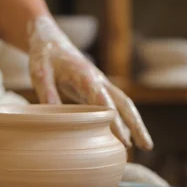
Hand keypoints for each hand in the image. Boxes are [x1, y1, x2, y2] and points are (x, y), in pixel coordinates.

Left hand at [27, 15, 152, 150]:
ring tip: (146, 146)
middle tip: (147, 147)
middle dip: (137, 125)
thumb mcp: (39, 72)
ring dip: (136, 124)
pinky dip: (125, 120)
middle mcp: (99, 80)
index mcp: (86, 76)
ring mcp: (101, 84)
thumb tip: (55, 117)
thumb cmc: (44, 55)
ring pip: (125, 105)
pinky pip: (116, 105)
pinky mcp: (98, 89)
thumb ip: (46, 92)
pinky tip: (128, 137)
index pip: (104, 102)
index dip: (115, 122)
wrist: (50, 39)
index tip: (124, 140)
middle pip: (125, 104)